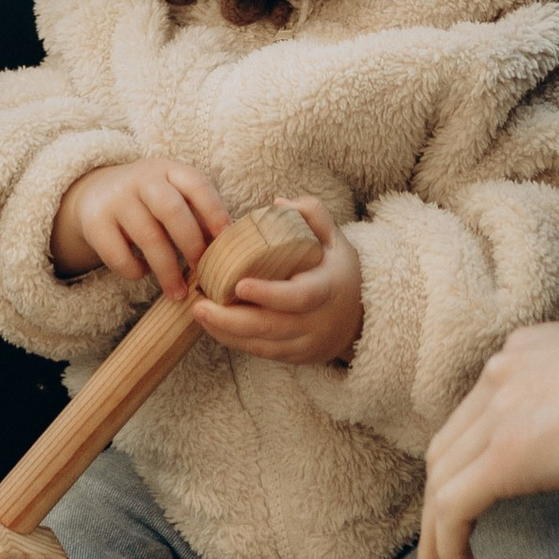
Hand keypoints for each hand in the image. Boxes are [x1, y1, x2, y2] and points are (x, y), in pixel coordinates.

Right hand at [52, 156, 228, 297]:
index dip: (214, 211)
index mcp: (168, 169)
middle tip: (203, 271)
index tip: (226, 239)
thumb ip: (197, 215)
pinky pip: (119, 255)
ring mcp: (116, 199)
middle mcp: (142, 179)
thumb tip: (229, 250)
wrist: (95, 192)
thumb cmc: (149, 201)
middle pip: (172, 211)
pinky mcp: (95, 222)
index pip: (196, 184)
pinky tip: (143, 273)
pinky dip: (135, 271)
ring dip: (168, 270)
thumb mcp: (172, 194)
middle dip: (192, 244)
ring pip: (148, 237)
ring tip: (178, 293)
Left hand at [194, 197, 362, 367]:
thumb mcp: (336, 238)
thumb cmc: (339, 271)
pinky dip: (234, 340)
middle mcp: (316, 321)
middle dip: (230, 320)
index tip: (239, 283)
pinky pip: (260, 352)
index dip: (269, 293)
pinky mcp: (293, 355)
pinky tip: (213, 325)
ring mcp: (304, 343)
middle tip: (199, 305)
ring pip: (261, 344)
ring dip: (226, 331)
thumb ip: (312, 214)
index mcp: (327, 288)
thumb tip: (278, 202)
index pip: (298, 297)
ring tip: (199, 313)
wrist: (359, 317)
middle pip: (270, 327)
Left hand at [412, 311, 558, 558]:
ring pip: (442, 480)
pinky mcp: (508, 454)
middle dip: (439, 505)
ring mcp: (501, 409)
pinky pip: (454, 506)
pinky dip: (448, 546)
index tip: (468, 510)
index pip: (478, 417)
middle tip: (438, 557)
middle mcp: (503, 371)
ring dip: (435, 537)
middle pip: (449, 450)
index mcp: (529, 352)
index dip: (466, 467)